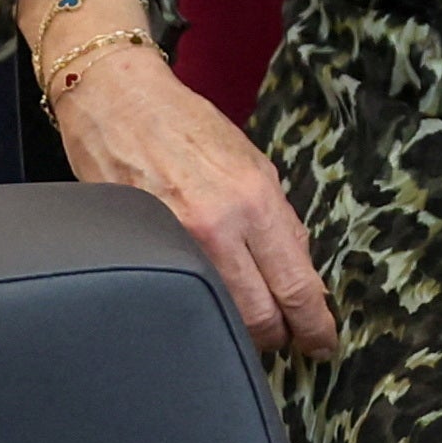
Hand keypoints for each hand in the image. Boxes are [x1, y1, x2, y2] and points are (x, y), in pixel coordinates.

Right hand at [51, 49, 338, 357]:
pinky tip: (207, 301)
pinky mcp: (142, 248)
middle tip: (286, 340)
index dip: (314, 326)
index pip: (297, 285)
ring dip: (241, 328)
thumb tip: (299, 268)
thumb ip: (277, 218)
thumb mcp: (251, 162)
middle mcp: (219, 225)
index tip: (322, 343)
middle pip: (261, 316)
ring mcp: (176, 241)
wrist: (119, 100)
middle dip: (279, 337)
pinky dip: (202, 305)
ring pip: (222, 315)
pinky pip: (183, 294)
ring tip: (248, 322)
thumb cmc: (185, 125)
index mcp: (255, 200)